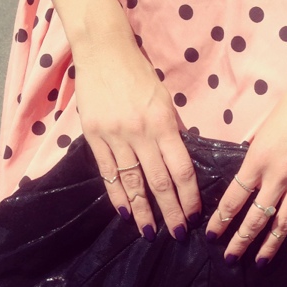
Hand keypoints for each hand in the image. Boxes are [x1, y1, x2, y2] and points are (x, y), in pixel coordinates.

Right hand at [74, 33, 200, 240]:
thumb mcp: (165, 100)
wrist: (103, 51)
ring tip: (150, 232)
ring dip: (142, 211)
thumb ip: (172, 132)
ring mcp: (114, 137)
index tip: (193, 215)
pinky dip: (116, 195)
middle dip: (170, 211)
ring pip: (132, 183)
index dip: (188, 196)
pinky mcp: (93, 137)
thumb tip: (180, 163)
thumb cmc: (140, 75)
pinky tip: (125, 213)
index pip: (181, 170)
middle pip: (159, 182)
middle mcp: (140, 134)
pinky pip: (107, 173)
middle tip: (177, 234)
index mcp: (162, 124)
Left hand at [205, 75, 286, 266]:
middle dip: (240, 241)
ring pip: (283, 222)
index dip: (221, 221)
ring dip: (269, 246)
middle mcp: (279, 174)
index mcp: (257, 158)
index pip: (233, 199)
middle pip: (255, 217)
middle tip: (230, 259)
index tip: (212, 235)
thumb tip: (245, 180)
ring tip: (258, 262)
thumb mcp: (262, 130)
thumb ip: (253, 158)